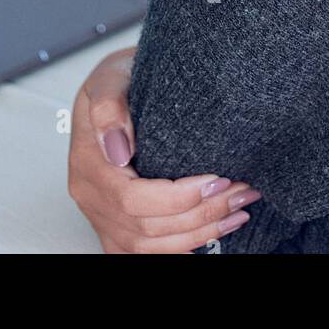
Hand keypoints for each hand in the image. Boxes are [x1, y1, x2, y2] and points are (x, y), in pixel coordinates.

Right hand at [67, 45, 260, 252]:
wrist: (120, 87)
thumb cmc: (120, 80)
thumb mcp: (111, 76)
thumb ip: (108, 107)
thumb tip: (117, 148)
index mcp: (87, 165)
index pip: (132, 200)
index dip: (177, 199)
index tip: (216, 179)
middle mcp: (92, 198)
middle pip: (146, 229)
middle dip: (201, 215)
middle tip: (240, 191)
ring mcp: (103, 217)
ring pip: (152, 247)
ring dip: (201, 233)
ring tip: (237, 209)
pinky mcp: (119, 228)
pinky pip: (149, 251)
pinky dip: (185, 245)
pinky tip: (214, 229)